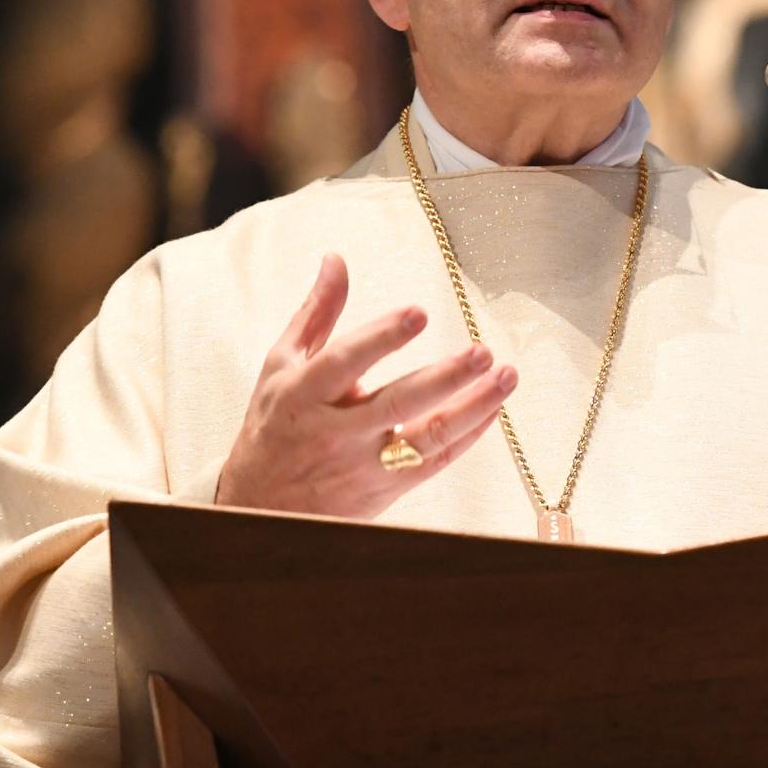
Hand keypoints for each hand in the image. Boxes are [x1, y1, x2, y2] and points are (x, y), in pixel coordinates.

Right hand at [214, 254, 515, 519]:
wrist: (261, 508)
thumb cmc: (274, 425)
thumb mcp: (281, 366)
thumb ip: (315, 313)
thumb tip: (336, 260)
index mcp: (303, 394)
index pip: (343, 362)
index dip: (380, 338)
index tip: (419, 313)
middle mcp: (334, 431)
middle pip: (395, 404)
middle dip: (444, 377)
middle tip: (482, 352)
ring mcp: (362, 464)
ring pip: (426, 438)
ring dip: (473, 407)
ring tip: (506, 376)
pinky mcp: (385, 490)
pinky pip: (435, 462)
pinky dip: (468, 435)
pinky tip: (493, 407)